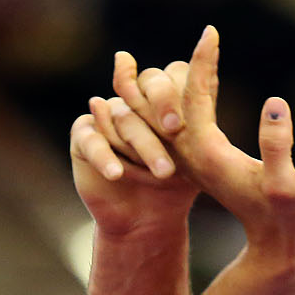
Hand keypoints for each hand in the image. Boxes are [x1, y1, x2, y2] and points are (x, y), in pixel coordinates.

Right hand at [70, 56, 196, 235]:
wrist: (147, 221)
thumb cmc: (176, 185)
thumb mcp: (195, 153)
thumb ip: (201, 113)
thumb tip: (211, 73)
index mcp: (161, 96)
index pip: (167, 75)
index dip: (173, 93)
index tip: (184, 119)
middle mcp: (133, 100)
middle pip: (143, 88)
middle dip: (160, 106)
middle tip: (174, 130)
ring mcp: (107, 115)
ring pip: (122, 116)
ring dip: (142, 145)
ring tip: (163, 172)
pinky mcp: (84, 136)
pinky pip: (92, 139)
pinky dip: (105, 157)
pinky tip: (117, 174)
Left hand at [148, 27, 294, 260]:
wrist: (277, 246)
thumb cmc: (288, 216)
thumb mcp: (287, 185)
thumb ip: (278, 147)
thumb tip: (274, 104)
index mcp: (208, 155)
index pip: (196, 98)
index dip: (203, 62)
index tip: (210, 32)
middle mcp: (193, 157)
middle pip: (166, 105)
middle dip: (167, 70)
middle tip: (180, 38)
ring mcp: (194, 162)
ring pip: (167, 117)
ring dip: (166, 86)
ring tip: (173, 56)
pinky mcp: (202, 165)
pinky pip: (180, 126)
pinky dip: (181, 102)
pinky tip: (192, 84)